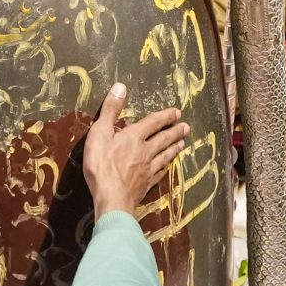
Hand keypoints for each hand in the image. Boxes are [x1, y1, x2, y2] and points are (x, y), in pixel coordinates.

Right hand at [81, 83, 190, 221]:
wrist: (112, 198)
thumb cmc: (101, 165)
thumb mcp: (99, 133)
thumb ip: (110, 110)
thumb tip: (121, 87)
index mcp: (134, 137)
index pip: (153, 123)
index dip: (165, 116)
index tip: (177, 112)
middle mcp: (145, 151)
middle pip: (163, 139)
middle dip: (175, 131)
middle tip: (186, 127)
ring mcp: (148, 169)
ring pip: (165, 155)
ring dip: (174, 147)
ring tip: (183, 142)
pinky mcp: (146, 183)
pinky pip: (160, 172)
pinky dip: (166, 166)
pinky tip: (169, 165)